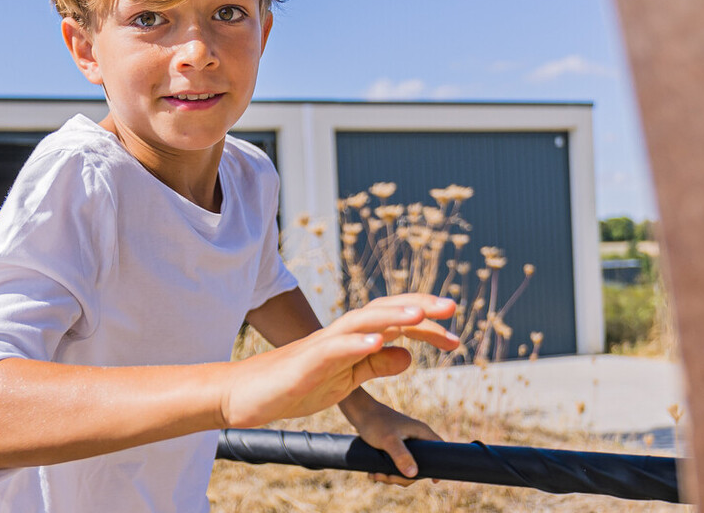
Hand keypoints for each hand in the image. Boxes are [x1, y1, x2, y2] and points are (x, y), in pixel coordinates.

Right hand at [221, 294, 457, 428]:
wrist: (248, 394)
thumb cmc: (296, 385)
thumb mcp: (347, 379)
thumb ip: (376, 365)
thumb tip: (409, 354)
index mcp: (355, 341)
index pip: (397, 325)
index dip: (428, 327)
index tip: (455, 338)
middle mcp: (343, 334)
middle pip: (385, 312)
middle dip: (419, 308)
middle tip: (452, 308)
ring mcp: (324, 345)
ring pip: (362, 321)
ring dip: (393, 316)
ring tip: (421, 315)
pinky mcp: (306, 361)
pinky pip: (334, 348)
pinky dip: (356, 343)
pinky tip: (377, 342)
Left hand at [343, 395, 442, 485]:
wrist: (359, 412)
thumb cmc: (376, 422)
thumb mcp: (388, 440)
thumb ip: (401, 455)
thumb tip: (414, 475)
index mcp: (421, 433)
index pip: (440, 449)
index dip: (439, 465)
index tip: (434, 481)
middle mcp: (416, 438)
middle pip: (419, 466)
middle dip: (402, 477)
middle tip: (387, 478)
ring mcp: (405, 444)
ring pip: (405, 468)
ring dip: (391, 476)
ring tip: (375, 475)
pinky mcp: (393, 447)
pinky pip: (394, 465)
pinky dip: (385, 472)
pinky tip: (373, 473)